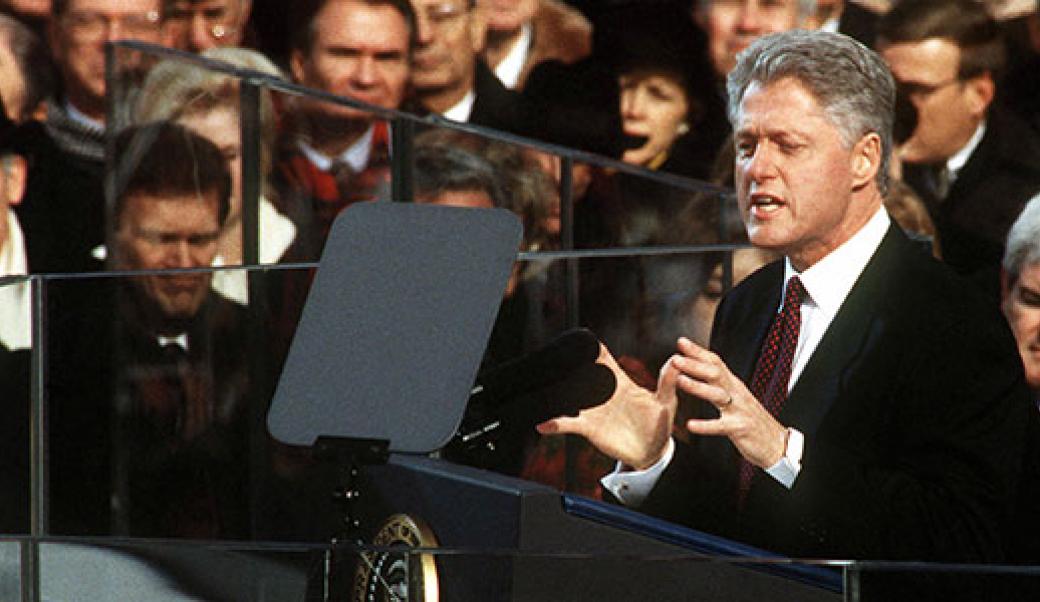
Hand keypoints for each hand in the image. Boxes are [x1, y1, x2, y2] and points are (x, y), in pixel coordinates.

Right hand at [536, 343, 676, 469]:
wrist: (651, 452)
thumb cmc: (660, 424)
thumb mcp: (667, 403)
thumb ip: (668, 382)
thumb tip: (676, 360)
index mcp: (622, 384)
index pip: (606, 361)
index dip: (596, 349)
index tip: (585, 338)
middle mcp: (605, 394)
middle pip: (583, 375)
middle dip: (570, 366)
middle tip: (557, 358)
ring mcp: (595, 410)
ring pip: (572, 399)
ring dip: (558, 396)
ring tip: (545, 392)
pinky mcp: (590, 428)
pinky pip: (569, 425)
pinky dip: (555, 425)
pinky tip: (544, 425)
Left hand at [671, 337, 787, 467]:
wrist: (777, 443)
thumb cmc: (752, 421)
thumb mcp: (736, 398)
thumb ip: (720, 385)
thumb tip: (702, 371)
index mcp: (733, 385)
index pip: (715, 363)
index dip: (698, 351)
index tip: (681, 341)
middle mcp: (737, 393)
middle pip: (715, 373)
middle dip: (694, 364)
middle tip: (675, 358)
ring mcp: (739, 410)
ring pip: (718, 395)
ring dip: (698, 387)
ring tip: (680, 381)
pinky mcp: (740, 428)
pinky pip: (720, 426)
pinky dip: (705, 426)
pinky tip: (690, 425)